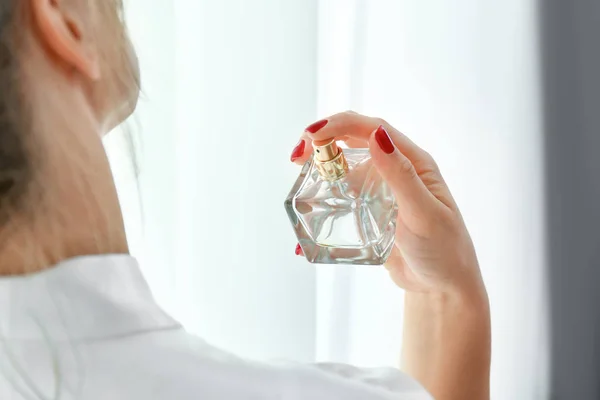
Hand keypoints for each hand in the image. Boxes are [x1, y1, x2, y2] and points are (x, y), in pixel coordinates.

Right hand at [291, 111, 483, 295]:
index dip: (341, 125)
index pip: (373, 130)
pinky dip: (324, 196)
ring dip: (321, 166)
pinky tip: (308, 209)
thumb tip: (376, 136)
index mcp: (413, 162)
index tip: (312, 134)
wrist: (441, 287)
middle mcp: (396, 169)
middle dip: (324, 140)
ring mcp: (381, 190)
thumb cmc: (443, 250)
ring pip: (346, 167)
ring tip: (299, 175)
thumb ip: (401, 176)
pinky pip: (343, 195)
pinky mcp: (370, 210)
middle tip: (298, 156)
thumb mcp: (424, 213)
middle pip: (354, 141)